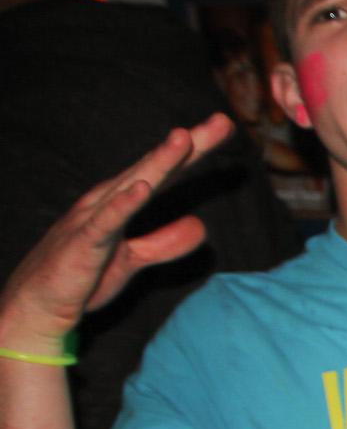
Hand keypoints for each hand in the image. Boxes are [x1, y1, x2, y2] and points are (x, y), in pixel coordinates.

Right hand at [0, 116, 228, 350]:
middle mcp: (107, 201)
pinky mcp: (83, 244)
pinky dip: (122, 204)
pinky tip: (141, 188)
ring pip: (131, 184)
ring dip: (157, 162)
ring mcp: (93, 219)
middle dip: (187, 145)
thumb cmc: (82, 278)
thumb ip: (165, 243)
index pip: (165, 172)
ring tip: (183, 139)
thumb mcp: (133, 260)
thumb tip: (200, 226)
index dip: (195, 150)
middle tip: (222, 121)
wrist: (38, 308)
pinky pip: (105, 222)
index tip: (225, 126)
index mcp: (121, 202)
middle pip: (153, 168)